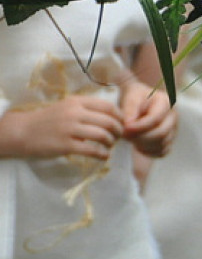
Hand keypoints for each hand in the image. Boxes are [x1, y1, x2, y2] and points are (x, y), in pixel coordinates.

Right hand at [0, 96, 122, 159]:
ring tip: (109, 146)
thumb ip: (86, 109)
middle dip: (118, 131)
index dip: (120, 117)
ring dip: (111, 143)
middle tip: (117, 138)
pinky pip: (92, 150)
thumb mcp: (67, 107)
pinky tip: (103, 156)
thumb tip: (112, 116)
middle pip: (109, 122)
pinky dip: (103, 154)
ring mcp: (70, 129)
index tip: (121, 124)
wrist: (23, 131)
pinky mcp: (66, 145)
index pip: (108, 107)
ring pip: (103, 136)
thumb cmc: (48, 120)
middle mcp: (74, 113)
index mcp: (77, 102)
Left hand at [121, 80, 176, 157]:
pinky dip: (148, 152)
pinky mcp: (170, 140)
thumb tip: (129, 126)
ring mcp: (173, 130)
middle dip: (141, 138)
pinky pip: (161, 152)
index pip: (156, 119)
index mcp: (166, 102)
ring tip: (130, 138)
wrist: (140, 101)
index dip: (140, 127)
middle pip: (161, 134)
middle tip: (125, 136)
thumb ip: (129, 111)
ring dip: (143, 145)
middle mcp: (173, 117)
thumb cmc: (135, 97)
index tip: (125, 130)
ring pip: (161, 145)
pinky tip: (137, 144)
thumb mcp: (131, 98)